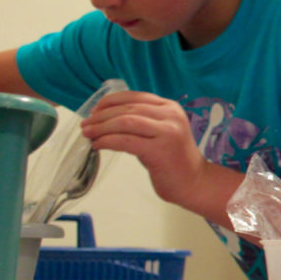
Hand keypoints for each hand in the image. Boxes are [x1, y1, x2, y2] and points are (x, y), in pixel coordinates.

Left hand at [80, 91, 205, 207]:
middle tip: (85, 125)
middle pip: (128, 108)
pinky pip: (126, 141)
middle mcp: (171, 115)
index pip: (135, 96)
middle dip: (102, 116)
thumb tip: (106, 118)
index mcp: (171, 107)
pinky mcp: (160, 151)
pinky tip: (98, 146)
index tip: (95, 110)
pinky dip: (107, 142)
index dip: (111, 101)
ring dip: (102, 127)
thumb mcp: (160, 132)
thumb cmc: (174, 159)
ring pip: (125, 122)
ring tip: (88, 134)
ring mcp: (167, 132)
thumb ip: (142, 121)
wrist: (194, 182)